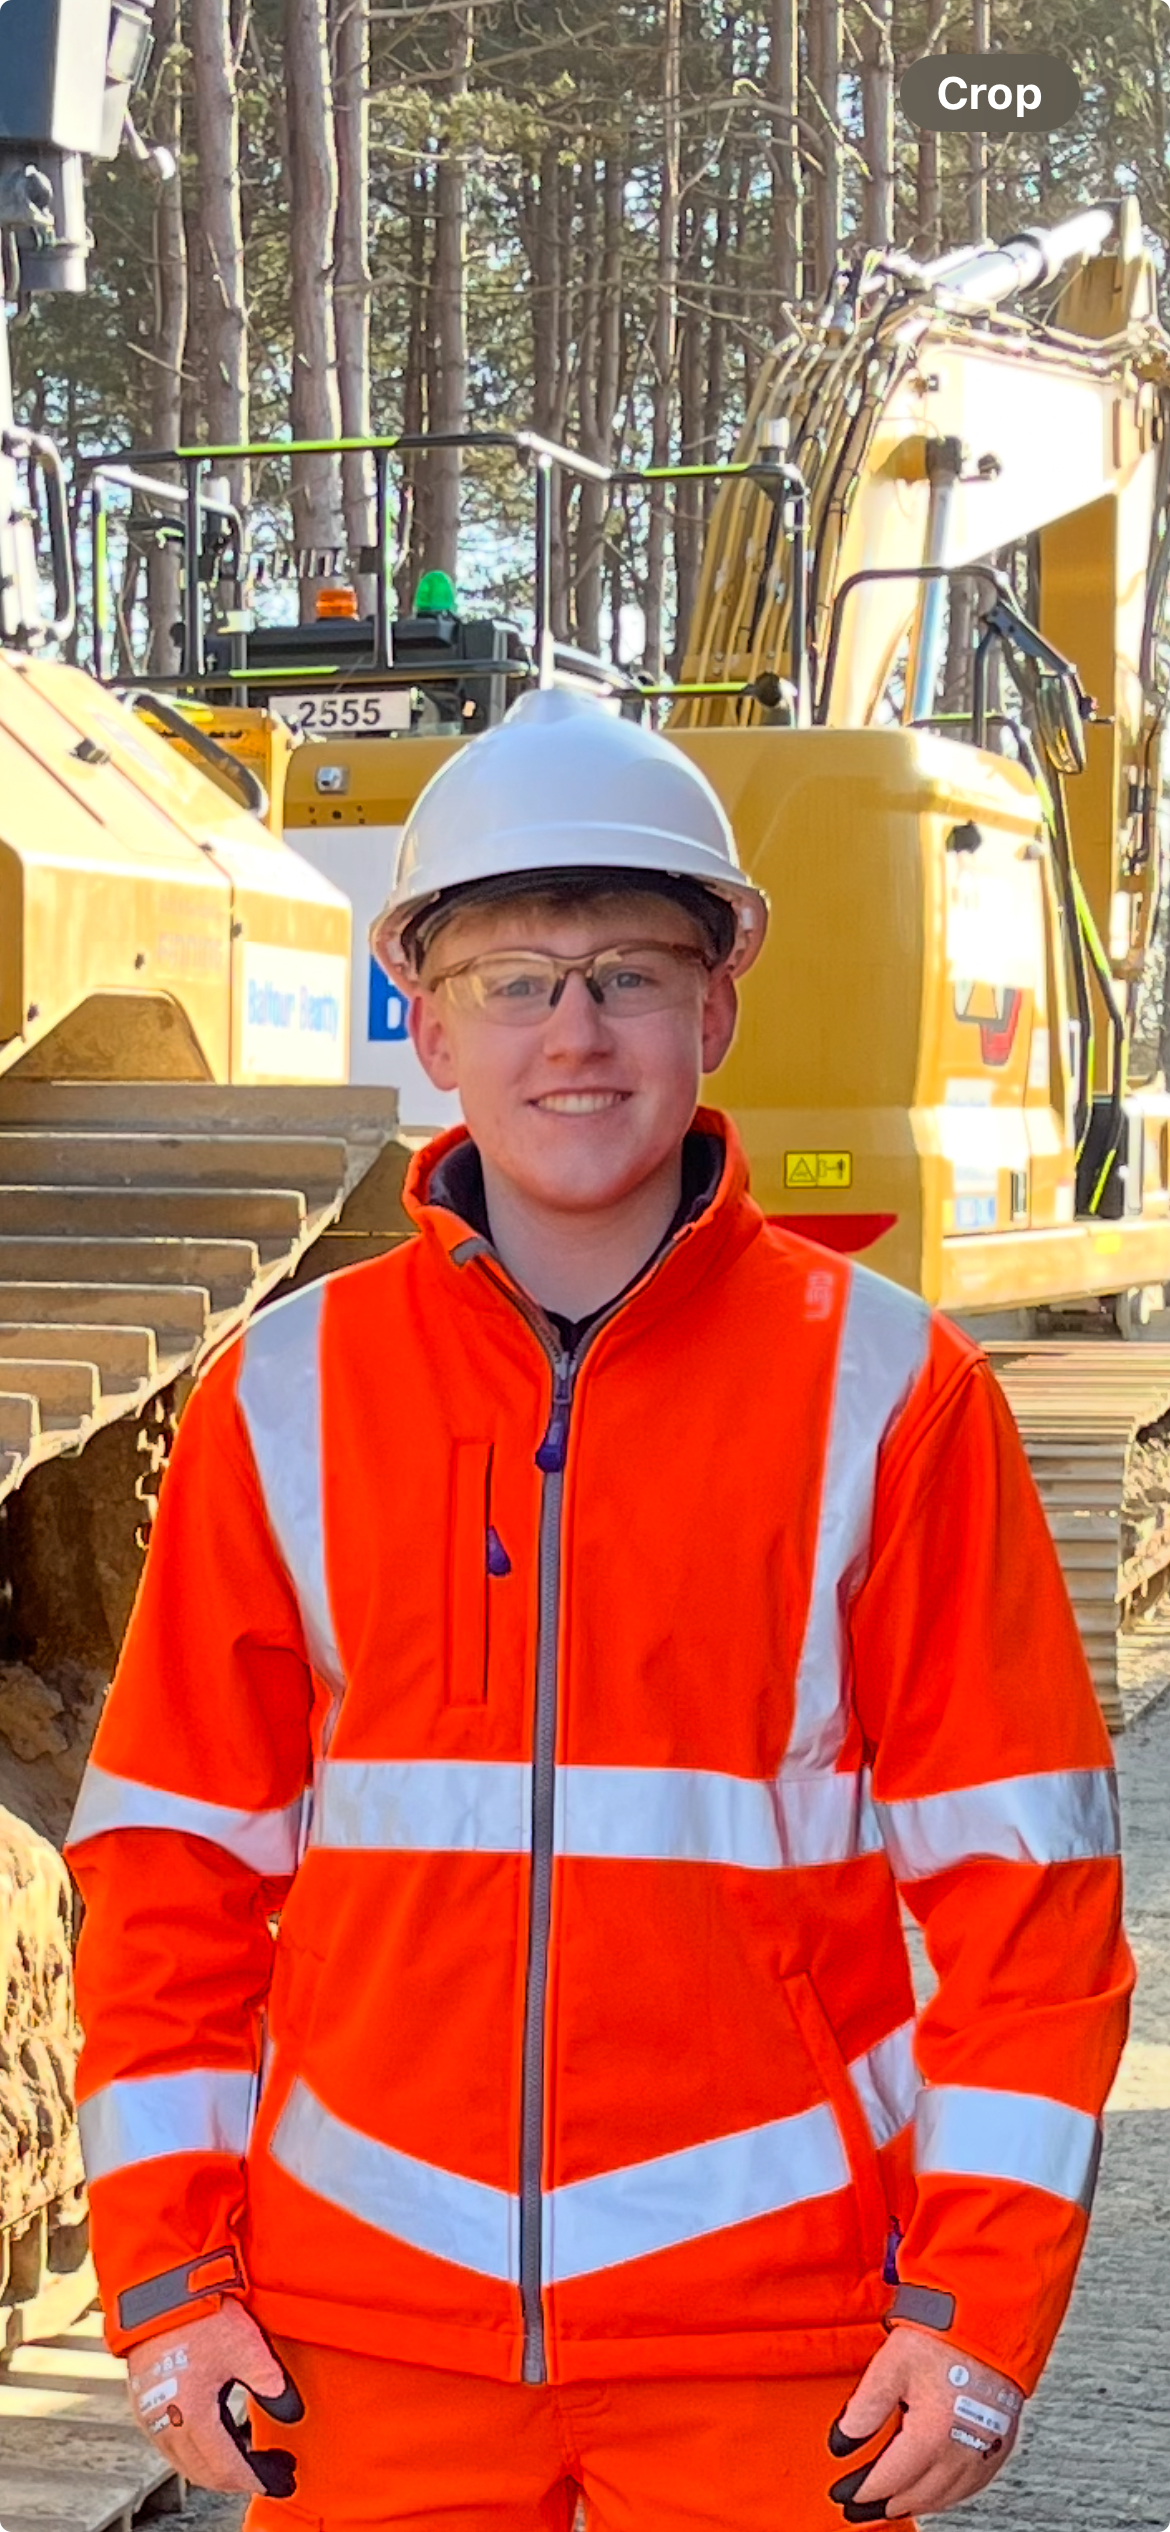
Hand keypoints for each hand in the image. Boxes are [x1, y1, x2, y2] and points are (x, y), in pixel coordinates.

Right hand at [126, 2300, 303, 2496]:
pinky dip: (198, 2454)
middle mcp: (166, 2426)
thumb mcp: (247, 2348)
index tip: (282, 2480)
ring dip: (218, 2469)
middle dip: (242, 2478)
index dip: (258, 2479)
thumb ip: (271, 2386)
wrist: (160, 2291)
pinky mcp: (144, 2406)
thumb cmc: (202, 2316)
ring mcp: (151, 2418)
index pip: (228, 2469)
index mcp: (192, 2417)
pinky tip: (219, 2440)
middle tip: (273, 2470)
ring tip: (250, 2458)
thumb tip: (293, 2415)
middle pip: (206, 2474)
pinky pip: (173, 2447)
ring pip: (187, 2464)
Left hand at [828, 2323, 1023, 2519]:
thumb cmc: (945, 2335)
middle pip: (917, 2496)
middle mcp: (962, 2452)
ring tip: (894, 2504)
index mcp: (932, 2436)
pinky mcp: (1001, 2444)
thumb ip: (863, 2409)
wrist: (990, 2319)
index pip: (889, 2480)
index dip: (862, 2492)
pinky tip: (938, 2490)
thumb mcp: (890, 2366)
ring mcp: (985, 2452)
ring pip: (946, 2497)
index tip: (844, 2496)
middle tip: (861, 2508)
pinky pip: (972, 2487)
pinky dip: (949, 2495)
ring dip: (917, 2503)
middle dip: (885, 2505)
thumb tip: (841, 2442)